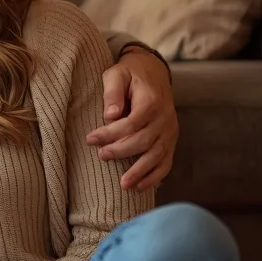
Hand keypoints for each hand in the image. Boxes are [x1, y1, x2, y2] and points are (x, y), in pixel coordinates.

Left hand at [86, 48, 177, 192]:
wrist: (152, 72)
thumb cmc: (129, 75)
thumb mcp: (116, 74)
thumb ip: (112, 92)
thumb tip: (110, 114)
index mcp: (152, 102)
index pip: (132, 122)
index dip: (111, 133)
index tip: (90, 139)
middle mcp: (165, 119)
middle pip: (144, 140)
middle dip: (122, 151)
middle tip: (101, 156)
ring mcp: (170, 132)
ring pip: (157, 155)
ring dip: (141, 172)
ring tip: (123, 185)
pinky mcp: (170, 141)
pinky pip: (166, 162)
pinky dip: (155, 176)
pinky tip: (141, 188)